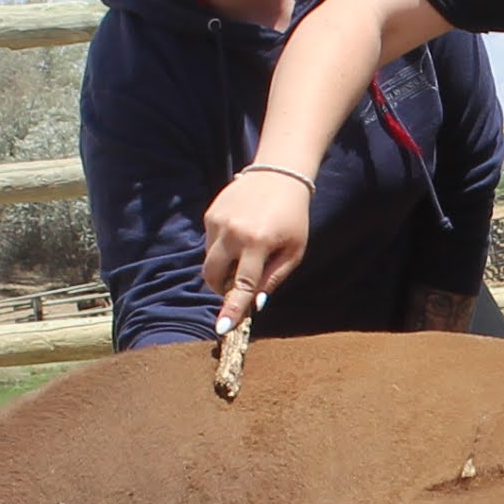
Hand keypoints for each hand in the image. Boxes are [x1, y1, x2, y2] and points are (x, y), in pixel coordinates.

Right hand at [200, 166, 312, 319]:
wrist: (279, 175)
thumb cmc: (292, 218)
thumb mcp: (294, 251)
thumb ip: (274, 278)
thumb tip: (254, 304)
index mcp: (258, 243)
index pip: (241, 285)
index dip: (231, 309)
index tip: (221, 329)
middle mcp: (233, 232)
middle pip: (213, 276)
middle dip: (220, 289)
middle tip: (235, 288)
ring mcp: (218, 222)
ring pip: (209, 261)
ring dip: (222, 268)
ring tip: (244, 255)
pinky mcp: (210, 214)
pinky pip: (209, 243)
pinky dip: (221, 249)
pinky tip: (239, 235)